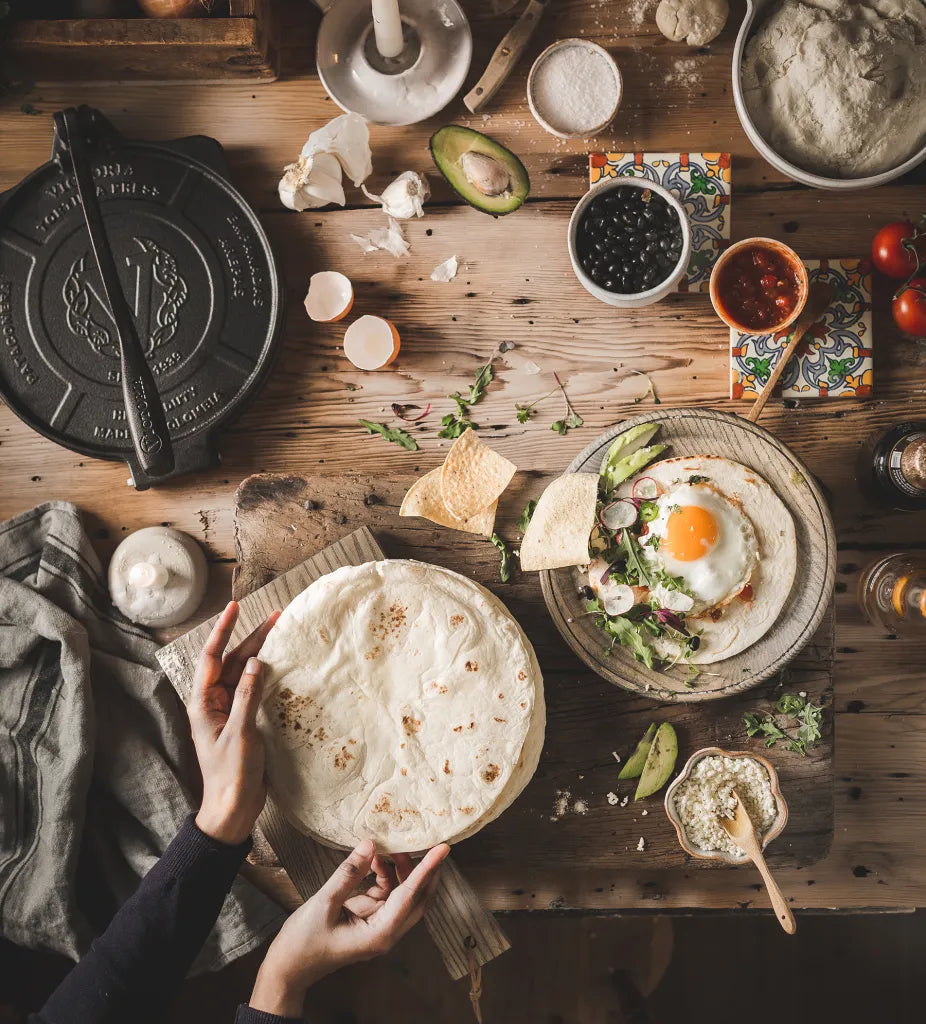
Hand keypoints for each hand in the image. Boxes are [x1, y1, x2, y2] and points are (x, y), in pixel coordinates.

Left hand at [189, 601, 279, 844]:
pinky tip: (284, 667)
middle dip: (251, 638)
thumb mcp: (241, 733)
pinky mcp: (245, 722)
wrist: (232, 810)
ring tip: (282, 634)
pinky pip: (255, 691)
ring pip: (246, 674)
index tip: (234, 607)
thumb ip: (248, 696)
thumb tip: (256, 661)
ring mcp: (230, 712)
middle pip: (233, 662)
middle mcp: (215, 703)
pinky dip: (269, 676)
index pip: (212, 657)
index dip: (222, 630)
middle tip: (276, 617)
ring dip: (261, 655)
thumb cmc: (230, 775)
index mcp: (204, 703)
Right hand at [250, 840, 449, 1016]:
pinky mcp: (368, 918)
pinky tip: (374, 859)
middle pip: (418, 898)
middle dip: (424, 870)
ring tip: (390, 847)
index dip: (427, 870)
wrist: (287, 968)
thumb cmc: (303, 943)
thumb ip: (349, 873)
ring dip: (400, 870)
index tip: (443, 849)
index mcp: (380, 933)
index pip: (411, 896)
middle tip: (427, 842)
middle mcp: (386, 931)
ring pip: (403, 894)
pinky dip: (384, 874)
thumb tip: (371, 844)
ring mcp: (378, 925)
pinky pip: (385, 893)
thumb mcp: (324, 904)